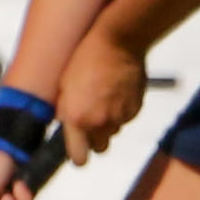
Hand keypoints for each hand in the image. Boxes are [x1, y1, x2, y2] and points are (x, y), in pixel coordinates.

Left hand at [56, 20, 146, 165]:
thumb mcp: (64, 84)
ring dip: (109, 121)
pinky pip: (126, 117)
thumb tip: (65, 123)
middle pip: (100, 148)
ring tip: (105, 96)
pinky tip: (117, 90)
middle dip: (96, 138)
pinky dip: (122, 109)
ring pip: (114, 131)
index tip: (79, 150)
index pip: (79, 158)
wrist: (117, 41)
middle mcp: (99, 123)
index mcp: (77, 119)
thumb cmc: (85, 58)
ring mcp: (120, 117)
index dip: (79, 156)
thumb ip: (64, 110)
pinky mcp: (135, 109)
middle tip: (92, 119)